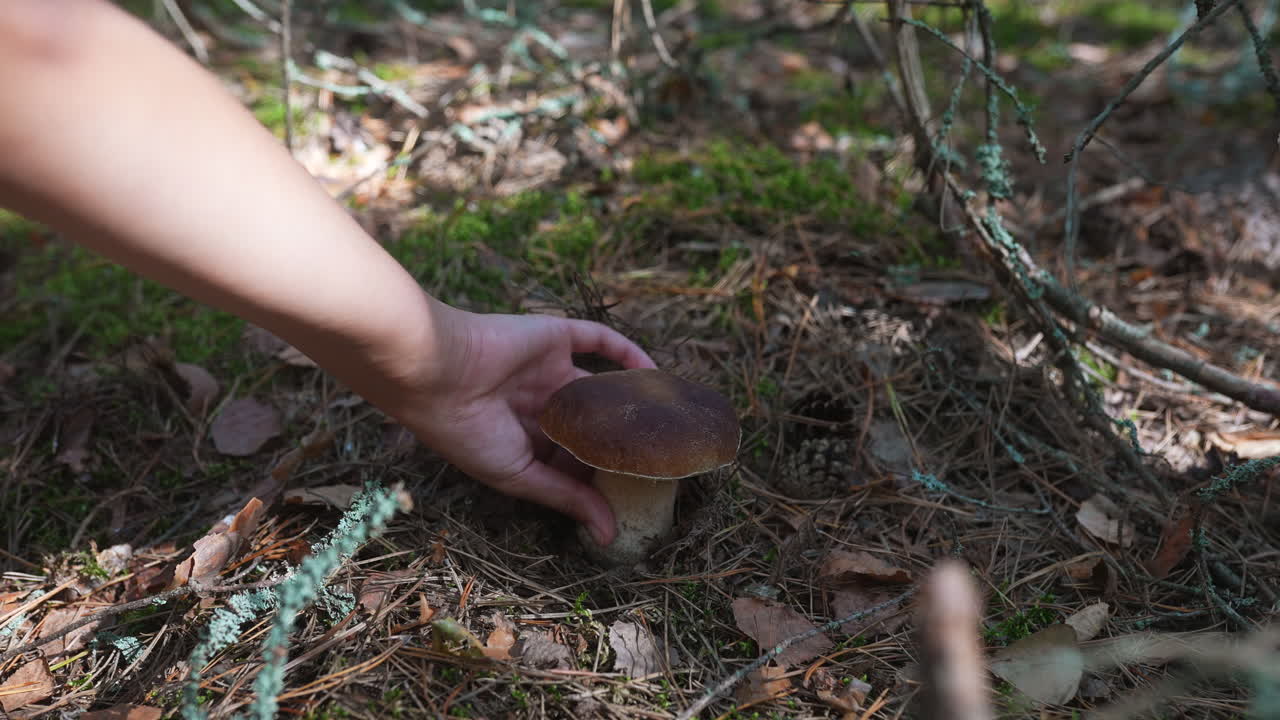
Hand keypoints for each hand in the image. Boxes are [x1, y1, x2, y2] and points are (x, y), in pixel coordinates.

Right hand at [394, 305, 655, 545]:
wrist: (439, 374)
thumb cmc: (466, 432)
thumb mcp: (519, 475)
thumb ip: (566, 497)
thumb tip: (608, 534)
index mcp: (525, 439)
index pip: (575, 459)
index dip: (602, 474)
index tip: (636, 493)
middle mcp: (540, 403)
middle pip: (593, 422)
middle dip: (621, 439)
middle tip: (660, 459)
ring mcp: (549, 369)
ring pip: (602, 384)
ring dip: (630, 398)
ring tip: (667, 417)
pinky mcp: (555, 338)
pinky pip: (600, 341)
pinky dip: (629, 354)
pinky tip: (657, 373)